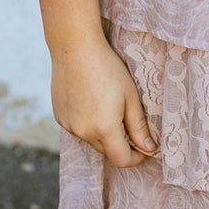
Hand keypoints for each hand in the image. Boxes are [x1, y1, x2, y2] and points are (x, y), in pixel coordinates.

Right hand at [51, 33, 158, 167]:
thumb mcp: (131, 97)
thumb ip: (139, 127)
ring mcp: (68, 125)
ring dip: (102, 133)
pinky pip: (77, 128)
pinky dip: (87, 123)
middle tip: (130, 124)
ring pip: (90, 140)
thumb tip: (149, 149)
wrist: (75, 48)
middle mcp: (83, 132)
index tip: (144, 148)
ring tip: (108, 107)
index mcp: (104, 129)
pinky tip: (91, 102)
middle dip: (120, 144)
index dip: (136, 158)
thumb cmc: (107, 68)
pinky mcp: (59, 116)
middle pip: (106, 151)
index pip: (122, 160)